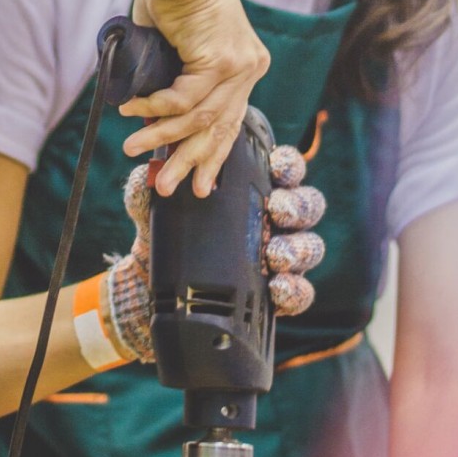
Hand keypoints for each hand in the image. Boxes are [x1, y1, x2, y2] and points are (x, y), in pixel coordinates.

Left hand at [101, 150, 326, 362]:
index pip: (284, 169)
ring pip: (309, 246)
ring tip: (278, 254)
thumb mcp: (152, 203)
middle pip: (306, 206)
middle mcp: (272, 218)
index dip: (289, 166)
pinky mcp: (276, 290)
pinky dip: (293, 289)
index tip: (278, 168)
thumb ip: (149, 185)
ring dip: (298, 247)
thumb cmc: (161, 228)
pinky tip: (278, 286)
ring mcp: (279, 254)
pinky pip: (298, 290)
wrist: (152, 276)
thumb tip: (148, 175)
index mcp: (251, 187)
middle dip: (297, 206)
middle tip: (278, 210)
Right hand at [120, 0, 269, 196]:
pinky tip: (131, 112)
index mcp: (247, 65)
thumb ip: (176, 81)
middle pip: (220, 127)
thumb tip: (154, 118)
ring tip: (131, 149)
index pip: (232, 120)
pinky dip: (154, 109)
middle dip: (190, 162)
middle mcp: (250, 67)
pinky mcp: (220, 61)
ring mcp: (240, 65)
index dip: (213, 155)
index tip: (200, 184)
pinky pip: (183, 99)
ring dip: (161, 137)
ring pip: (199, 118)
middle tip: (168, 188)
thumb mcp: (180, 49)